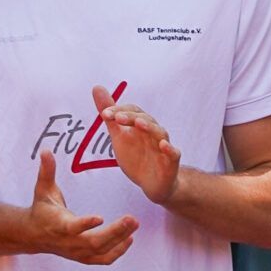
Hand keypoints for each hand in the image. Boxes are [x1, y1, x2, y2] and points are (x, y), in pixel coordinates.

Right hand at [23, 149, 138, 264]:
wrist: (32, 235)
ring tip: (135, 224)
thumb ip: (46, 171)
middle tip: (133, 219)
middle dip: (115, 232)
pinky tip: (129, 239)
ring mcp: (77, 252)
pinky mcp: (83, 257)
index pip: (72, 227)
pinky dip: (118, 251)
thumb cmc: (41, 208)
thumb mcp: (42, 189)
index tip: (100, 217)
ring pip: (102, 250)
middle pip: (94, 241)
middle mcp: (68, 241)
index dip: (86, 224)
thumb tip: (45, 150)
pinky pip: (104, 259)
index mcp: (58, 224)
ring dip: (120, 239)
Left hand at [91, 85, 179, 206]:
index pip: (132, 111)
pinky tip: (163, 145)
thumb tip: (97, 86)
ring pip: (160, 133)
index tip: (104, 114)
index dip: (119, 111)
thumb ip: (109, 114)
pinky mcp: (171, 162)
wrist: (151, 183)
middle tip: (116, 118)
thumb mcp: (118, 135)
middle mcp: (153, 133)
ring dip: (149, 127)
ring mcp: (163, 146)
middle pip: (145, 119)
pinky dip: (170, 149)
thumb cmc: (136, 157)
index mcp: (140, 125)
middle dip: (130, 117)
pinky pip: (173, 153)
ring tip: (139, 123)